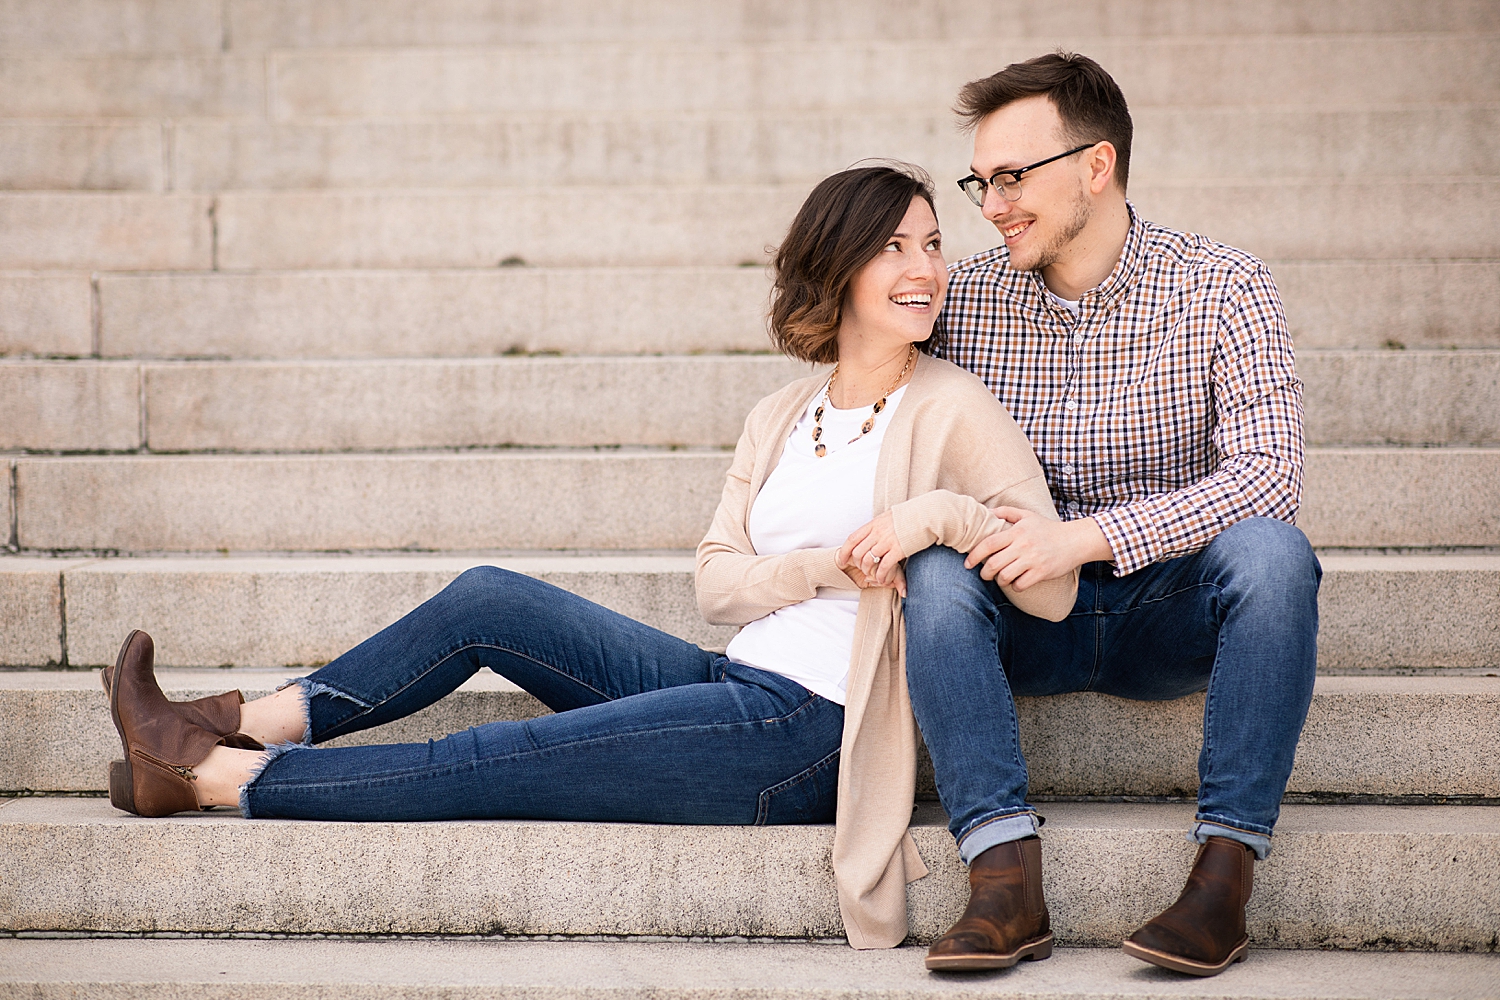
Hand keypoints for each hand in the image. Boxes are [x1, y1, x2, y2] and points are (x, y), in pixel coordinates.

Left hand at [838, 511, 907, 595]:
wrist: (927, 516)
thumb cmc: (909, 517)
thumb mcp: (888, 517)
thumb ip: (878, 526)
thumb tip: (870, 531)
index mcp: (874, 524)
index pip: (852, 539)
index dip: (844, 552)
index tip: (842, 561)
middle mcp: (878, 533)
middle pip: (858, 552)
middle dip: (857, 564)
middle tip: (861, 569)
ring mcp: (887, 541)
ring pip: (868, 560)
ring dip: (868, 571)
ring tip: (872, 574)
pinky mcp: (898, 550)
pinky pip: (883, 566)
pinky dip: (880, 575)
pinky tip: (881, 579)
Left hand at [964, 508, 1112, 589]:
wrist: (1075, 540)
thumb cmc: (1048, 529)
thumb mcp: (1028, 516)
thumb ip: (1007, 512)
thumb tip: (987, 512)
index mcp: (1016, 532)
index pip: (988, 544)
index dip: (975, 555)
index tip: (968, 563)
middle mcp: (1023, 546)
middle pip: (993, 563)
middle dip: (984, 573)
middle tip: (984, 574)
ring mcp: (1033, 560)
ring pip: (1005, 576)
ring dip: (1000, 580)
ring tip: (1001, 578)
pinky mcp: (1042, 572)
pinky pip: (1021, 584)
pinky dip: (1015, 586)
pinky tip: (1017, 582)